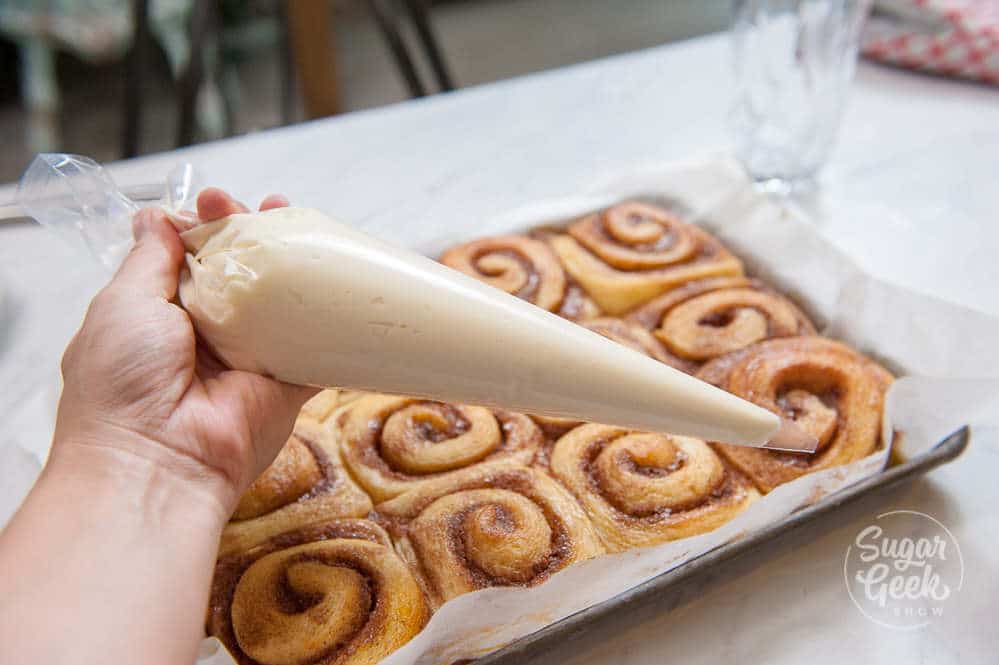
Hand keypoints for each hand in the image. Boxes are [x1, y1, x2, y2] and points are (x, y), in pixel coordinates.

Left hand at [53, 188, 315, 513]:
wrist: (158, 462)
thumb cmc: (124, 382)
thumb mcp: (123, 303)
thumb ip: (149, 258)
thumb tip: (154, 215)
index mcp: (160, 314)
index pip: (191, 256)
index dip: (205, 224)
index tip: (213, 199)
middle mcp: (207, 333)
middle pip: (240, 272)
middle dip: (252, 233)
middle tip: (260, 205)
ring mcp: (251, 356)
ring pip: (280, 301)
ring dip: (293, 262)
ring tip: (298, 220)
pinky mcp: (288, 382)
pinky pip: (318, 346)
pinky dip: (334, 317)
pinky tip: (345, 275)